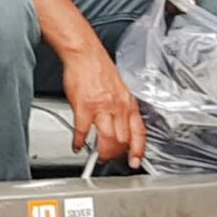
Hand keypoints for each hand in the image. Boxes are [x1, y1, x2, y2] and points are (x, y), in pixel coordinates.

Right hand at [64, 45, 145, 168]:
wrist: (85, 55)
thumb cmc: (100, 70)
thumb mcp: (119, 90)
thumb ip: (121, 109)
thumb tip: (120, 128)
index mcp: (128, 103)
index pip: (139, 132)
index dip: (138, 150)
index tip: (136, 161)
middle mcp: (118, 106)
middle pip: (123, 140)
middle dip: (116, 154)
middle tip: (108, 158)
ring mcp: (102, 108)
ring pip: (107, 140)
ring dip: (102, 152)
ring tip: (96, 156)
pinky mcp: (84, 107)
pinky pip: (83, 131)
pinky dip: (79, 142)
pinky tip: (77, 144)